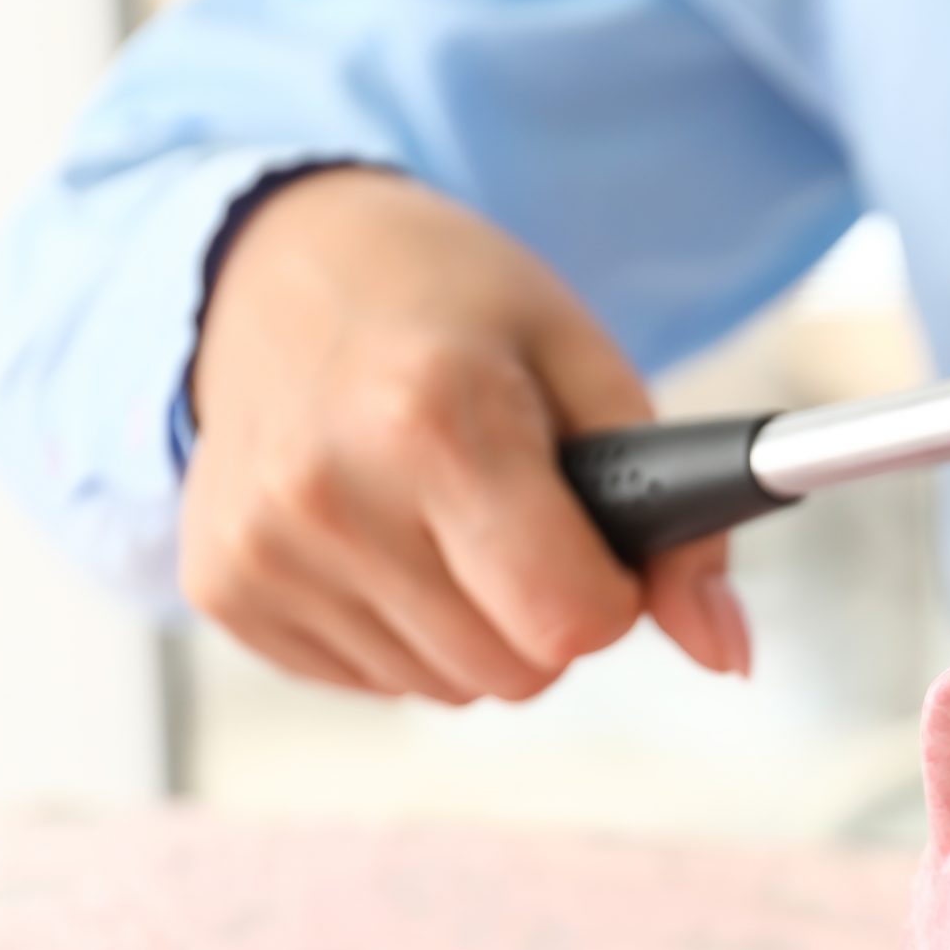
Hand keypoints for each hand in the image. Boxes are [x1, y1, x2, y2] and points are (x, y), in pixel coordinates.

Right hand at [183, 168, 747, 700]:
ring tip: (439, 511)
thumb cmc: (451, 308)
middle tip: (518, 515)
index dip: (612, 594)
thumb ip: (679, 520)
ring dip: (472, 625)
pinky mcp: (220, 588)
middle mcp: (325, 491)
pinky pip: (373, 681)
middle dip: (545, 612)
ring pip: (444, 689)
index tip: (600, 544)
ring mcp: (260, 549)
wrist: (272, 261)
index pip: (570, 621)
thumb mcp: (588, 367)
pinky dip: (399, 627)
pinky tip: (378, 534)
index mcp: (431, 418)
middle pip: (513, 672)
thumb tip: (728, 655)